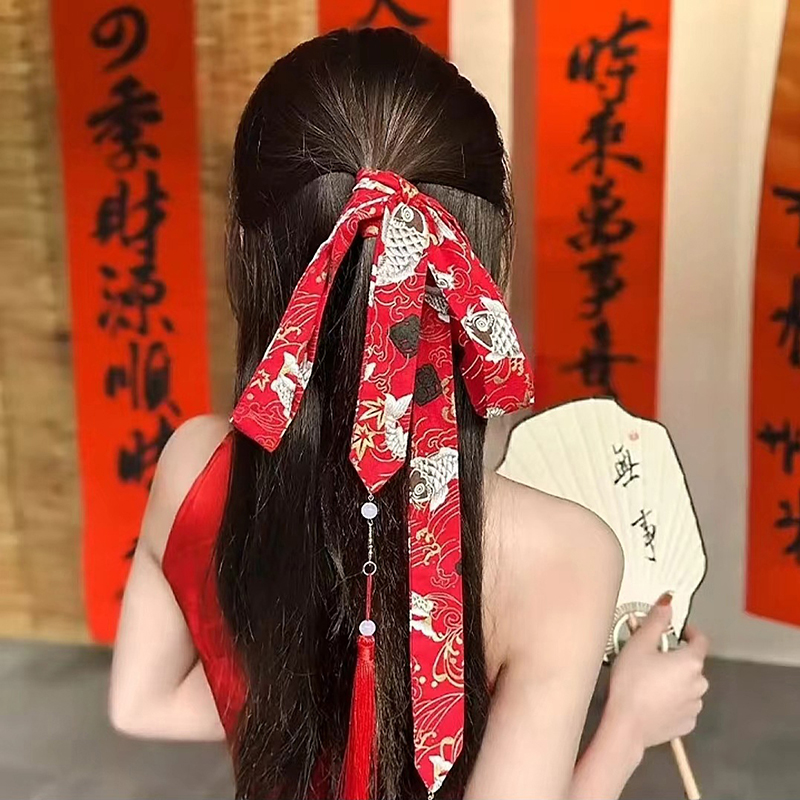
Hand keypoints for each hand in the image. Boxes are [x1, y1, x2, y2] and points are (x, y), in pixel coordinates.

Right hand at [606, 596, 708, 751]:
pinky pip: (682, 705)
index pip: (700, 639)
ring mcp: (694, 706)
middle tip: (650, 656)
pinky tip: (653, 699)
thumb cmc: (632, 680)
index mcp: (691, 661)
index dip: (688, 632)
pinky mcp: (686, 724)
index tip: (673, 630)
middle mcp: (699, 684)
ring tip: (649, 680)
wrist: (627, 725)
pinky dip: (672, 699)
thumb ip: (656, 621)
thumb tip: (668, 602)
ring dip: (675, 679)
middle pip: (691, 663)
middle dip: (675, 657)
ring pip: (687, 685)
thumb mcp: (639, 644)